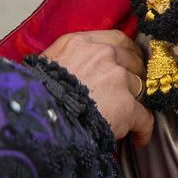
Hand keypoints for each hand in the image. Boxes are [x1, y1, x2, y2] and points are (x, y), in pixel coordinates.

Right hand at [43, 30, 153, 145]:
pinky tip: (139, 138)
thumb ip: (69, 59)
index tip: (130, 61)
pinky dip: (143, 130)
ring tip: (129, 116)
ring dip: (136, 102)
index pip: (117, 39)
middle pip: (133, 61)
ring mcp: (116, 78)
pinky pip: (144, 118)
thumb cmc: (33, 96)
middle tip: (130, 91)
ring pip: (140, 87)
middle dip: (134, 76)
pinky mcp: (126, 106)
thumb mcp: (45, 66)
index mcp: (80, 43)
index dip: (127, 52)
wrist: (32, 120)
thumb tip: (78, 67)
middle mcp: (103, 54)